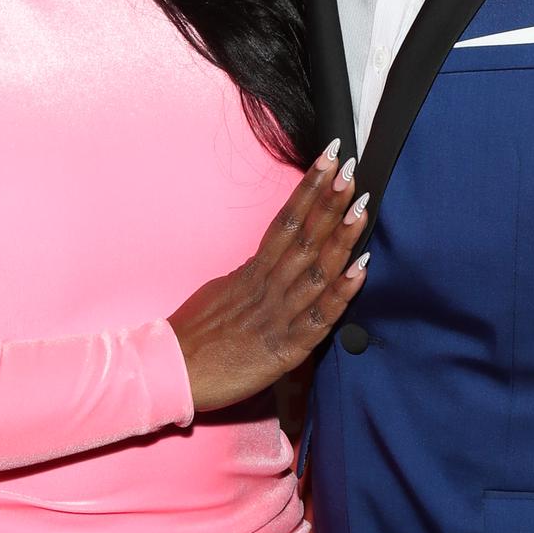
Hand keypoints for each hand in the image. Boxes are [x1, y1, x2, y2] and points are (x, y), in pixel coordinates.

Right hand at [169, 145, 368, 413]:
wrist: (172, 373)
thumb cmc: (193, 335)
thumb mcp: (221, 291)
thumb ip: (250, 275)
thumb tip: (271, 261)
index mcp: (252, 271)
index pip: (286, 221)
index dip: (309, 190)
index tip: (329, 159)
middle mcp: (267, 286)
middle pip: (304, 236)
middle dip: (329, 201)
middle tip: (350, 167)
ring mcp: (277, 315)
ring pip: (315, 269)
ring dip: (341, 237)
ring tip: (361, 205)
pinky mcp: (285, 348)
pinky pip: (318, 317)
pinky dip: (341, 292)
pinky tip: (361, 269)